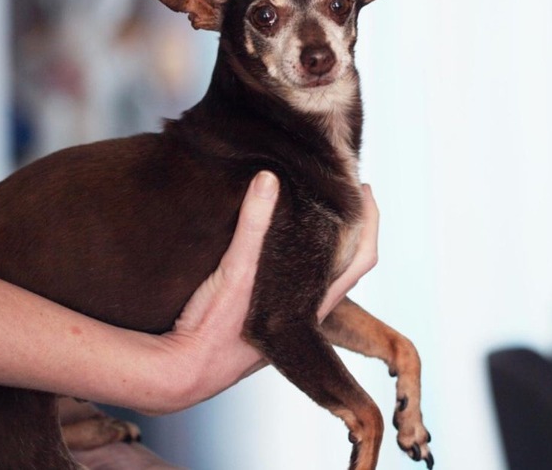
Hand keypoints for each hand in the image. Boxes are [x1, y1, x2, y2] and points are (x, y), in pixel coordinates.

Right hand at [142, 173, 379, 413]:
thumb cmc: (213, 330)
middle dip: (353, 227)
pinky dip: (302, 258)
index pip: (361, 257)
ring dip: (329, 243)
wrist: (183, 373)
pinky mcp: (267, 321)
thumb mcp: (235, 272)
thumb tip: (269, 178)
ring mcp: (288, 319)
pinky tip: (284, 245)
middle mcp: (308, 313)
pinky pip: (298, 284)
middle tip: (349, 193)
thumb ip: (253, 226)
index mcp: (314, 303)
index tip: (364, 189)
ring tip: (319, 210)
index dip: (369, 221)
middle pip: (349, 263)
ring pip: (323, 275)